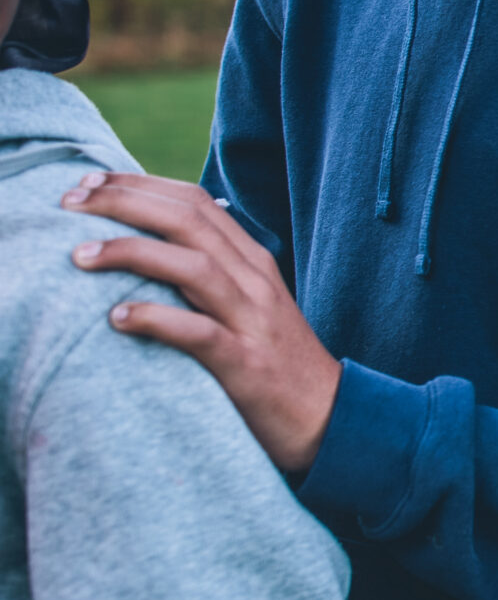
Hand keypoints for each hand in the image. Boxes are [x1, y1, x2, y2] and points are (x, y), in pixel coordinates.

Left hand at [65, 172, 338, 475]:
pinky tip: (117, 319)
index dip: (140, 184)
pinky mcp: (246, 364)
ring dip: (131, 253)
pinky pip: (200, 333)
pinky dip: (156, 320)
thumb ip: (207, 274)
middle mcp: (254, 281)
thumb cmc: (272, 362)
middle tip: (69, 200)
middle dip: (125, 202)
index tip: (88, 182)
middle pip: (189, 221)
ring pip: (194, 267)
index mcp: (252, 261)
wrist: (327, 417)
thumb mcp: (245, 306)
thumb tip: (145, 250)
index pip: (195, 202)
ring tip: (79, 255)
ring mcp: (253, 320)